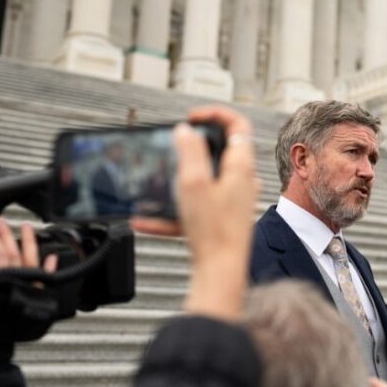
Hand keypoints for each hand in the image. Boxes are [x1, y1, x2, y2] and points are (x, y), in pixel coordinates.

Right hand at [0, 218, 57, 293]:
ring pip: (31, 259)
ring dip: (29, 242)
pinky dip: (49, 267)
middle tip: (0, 223)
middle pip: (13, 252)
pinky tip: (52, 256)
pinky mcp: (37, 298)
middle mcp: (15, 281)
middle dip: (6, 235)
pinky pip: (46, 279)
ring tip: (27, 228)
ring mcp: (29, 288)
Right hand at [131, 106, 259, 319]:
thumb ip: (189, 152)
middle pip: (219, 150)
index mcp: (240, 167)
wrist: (221, 273)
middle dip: (192, 146)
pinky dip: (172, 210)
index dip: (214, 114)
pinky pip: (194, 207)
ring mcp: (231, 201)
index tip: (190, 117)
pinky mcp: (220, 219)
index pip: (237, 124)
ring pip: (203, 179)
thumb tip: (186, 129)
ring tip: (154, 183)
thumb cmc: (214, 231)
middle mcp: (240, 182)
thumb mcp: (194, 182)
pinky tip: (145, 220)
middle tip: (171, 145)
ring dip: (177, 180)